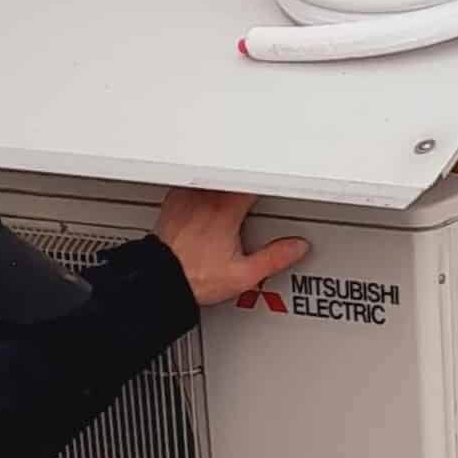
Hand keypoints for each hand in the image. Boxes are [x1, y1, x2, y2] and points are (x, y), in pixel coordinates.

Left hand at [153, 189, 310, 306]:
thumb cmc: (195, 277)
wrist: (160, 280)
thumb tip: (297, 247)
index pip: (254, 182)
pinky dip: (206, 188)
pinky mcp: (174, 200)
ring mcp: (188, 197)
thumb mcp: (243, 275)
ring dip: (226, 184)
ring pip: (215, 177)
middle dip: (248, 185)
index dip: (268, 183)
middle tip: (257, 196)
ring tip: (234, 199)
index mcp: (227, 210)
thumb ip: (274, 258)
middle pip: (235, 177)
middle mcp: (207, 199)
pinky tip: (210, 201)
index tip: (276, 188)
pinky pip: (195, 183)